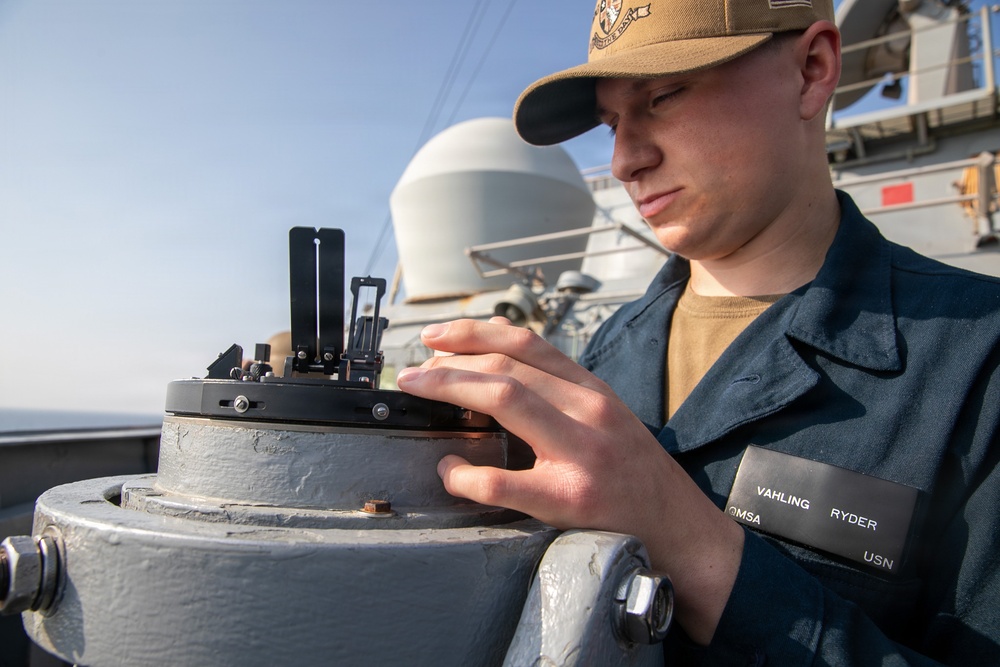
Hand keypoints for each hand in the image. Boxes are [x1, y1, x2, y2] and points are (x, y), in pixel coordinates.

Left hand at [395, 318, 744, 643]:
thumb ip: (560, 392)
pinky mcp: (571, 500)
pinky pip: (503, 482)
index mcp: (592, 391)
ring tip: (420, 392)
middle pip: (508, 367)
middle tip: (414, 371)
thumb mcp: (605, 417)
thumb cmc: (634, 473)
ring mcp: (581, 454)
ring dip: (450, 390)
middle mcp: (589, 412)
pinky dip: (465, 474)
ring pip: (506, 402)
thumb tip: (496, 366)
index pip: (526, 343)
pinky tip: (449, 472)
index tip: (436, 336)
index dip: (473, 332)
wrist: (678, 528)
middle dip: (449, 363)